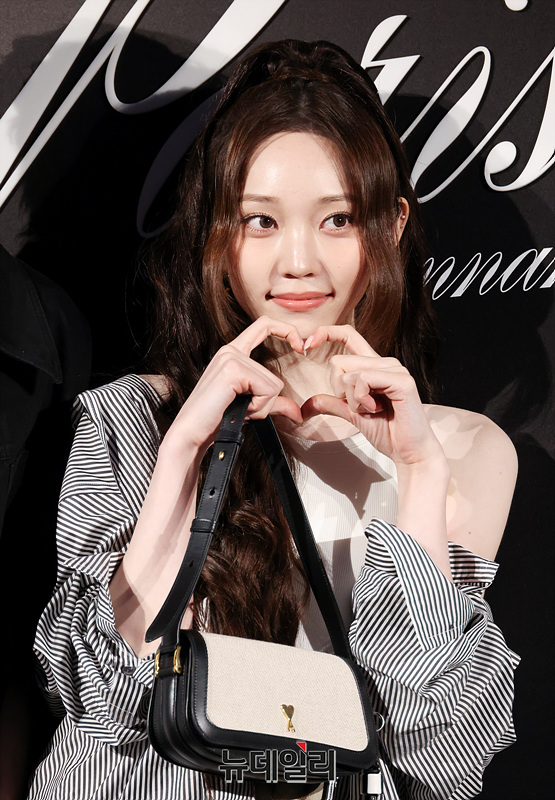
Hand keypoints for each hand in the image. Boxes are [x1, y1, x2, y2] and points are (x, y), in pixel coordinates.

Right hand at [163, 316, 303, 455]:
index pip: (264, 325)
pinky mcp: (233, 370)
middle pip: (274, 378)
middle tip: (242, 410)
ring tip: (236, 410)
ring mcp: (230, 358)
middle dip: (264, 403)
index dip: (287, 330)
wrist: (191, 434)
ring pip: (272, 386)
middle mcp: (231, 351)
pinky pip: (267, 390)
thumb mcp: (250, 407)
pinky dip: (257, 407)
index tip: (301, 347)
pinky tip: (237, 410)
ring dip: (260, 407)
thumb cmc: (216, 421)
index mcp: (232, 353)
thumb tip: (297, 411)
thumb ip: (272, 403)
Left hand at [301, 325, 444, 467]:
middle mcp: (385, 362)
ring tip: (372, 410)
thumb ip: (331, 403)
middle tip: (359, 407)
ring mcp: (395, 369)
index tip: (307, 345)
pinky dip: (361, 399)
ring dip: (352, 399)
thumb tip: (306, 405)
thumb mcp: (351, 414)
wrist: (408, 451)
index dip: (326, 333)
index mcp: (373, 366)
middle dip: (338, 391)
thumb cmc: (387, 432)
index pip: (348, 335)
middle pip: (339, 361)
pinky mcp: (401, 380)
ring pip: (350, 373)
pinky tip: (376, 409)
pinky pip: (363, 380)